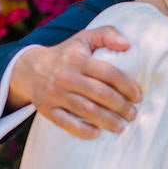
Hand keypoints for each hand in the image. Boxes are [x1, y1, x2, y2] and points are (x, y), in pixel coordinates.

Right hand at [10, 27, 141, 136]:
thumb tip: (127, 45)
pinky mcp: (47, 109)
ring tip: (121, 126)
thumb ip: (107, 34)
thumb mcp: (83, 38)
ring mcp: (55, 94)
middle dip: (121, 106)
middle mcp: (66, 76)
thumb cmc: (65, 54)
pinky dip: (83, 131)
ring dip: (107, 121)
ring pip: (86, 110)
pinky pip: (66, 123)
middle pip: (100, 94)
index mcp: (78, 59)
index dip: (127, 86)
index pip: (109, 73)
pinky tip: (97, 134)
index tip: (138, 97)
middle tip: (132, 114)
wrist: (29, 69)